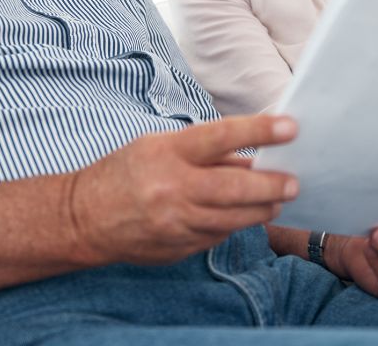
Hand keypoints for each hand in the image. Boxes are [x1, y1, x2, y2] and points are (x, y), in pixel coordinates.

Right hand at [68, 115, 298, 264]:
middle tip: (293, 181)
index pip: (221, 137)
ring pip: (233, 219)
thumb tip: (249, 156)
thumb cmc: (124, 172)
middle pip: (234, 189)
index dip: (258, 131)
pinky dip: (232, 225)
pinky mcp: (177, 248)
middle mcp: (172, 189)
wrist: (83, 218)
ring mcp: (175, 223)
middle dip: (271, 186)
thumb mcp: (157, 146)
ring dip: (260, 210)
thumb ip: (203, 151)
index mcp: (167, 153)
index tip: (290, 128)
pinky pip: (216, 236)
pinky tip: (240, 216)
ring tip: (276, 199)